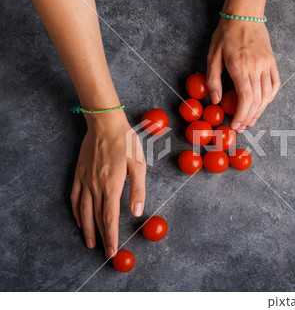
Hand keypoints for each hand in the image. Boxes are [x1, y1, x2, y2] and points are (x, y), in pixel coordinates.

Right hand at [70, 111, 146, 257]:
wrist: (104, 123)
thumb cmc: (125, 143)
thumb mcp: (138, 165)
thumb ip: (137, 190)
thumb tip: (137, 212)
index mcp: (111, 185)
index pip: (110, 218)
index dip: (111, 236)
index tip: (112, 251)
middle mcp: (95, 186)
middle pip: (96, 218)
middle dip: (101, 238)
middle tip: (104, 253)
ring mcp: (84, 180)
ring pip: (83, 211)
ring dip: (86, 229)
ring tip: (89, 243)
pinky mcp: (79, 174)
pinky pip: (75, 197)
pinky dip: (76, 211)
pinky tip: (79, 219)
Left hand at [206, 19, 280, 132]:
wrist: (244, 15)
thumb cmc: (226, 35)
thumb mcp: (213, 56)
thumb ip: (213, 80)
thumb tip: (216, 100)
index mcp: (240, 67)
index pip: (245, 98)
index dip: (241, 115)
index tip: (236, 125)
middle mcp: (256, 67)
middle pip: (256, 100)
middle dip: (248, 117)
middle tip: (242, 127)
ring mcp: (266, 65)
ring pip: (267, 95)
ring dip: (260, 110)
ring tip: (251, 120)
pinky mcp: (272, 62)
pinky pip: (275, 84)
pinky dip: (270, 98)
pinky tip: (263, 105)